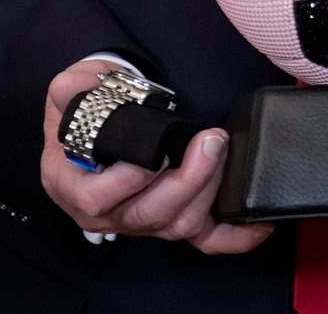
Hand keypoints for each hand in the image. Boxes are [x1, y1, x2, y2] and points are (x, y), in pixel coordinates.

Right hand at [38, 60, 272, 253]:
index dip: (127, 183)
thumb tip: (74, 89)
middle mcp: (106, 214)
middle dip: (186, 181)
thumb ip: (70, 88)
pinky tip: (258, 224)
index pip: (96, 200)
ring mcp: (140, 222)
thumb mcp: (69, 92)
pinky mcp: (169, 221)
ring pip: (176, 225)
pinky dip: (234, 237)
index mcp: (71, 185)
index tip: (154, 155)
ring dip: (206, 190)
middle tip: (209, 141)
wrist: (98, 123)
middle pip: (146, 216)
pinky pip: (203, 240)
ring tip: (220, 149)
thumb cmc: (84, 111)